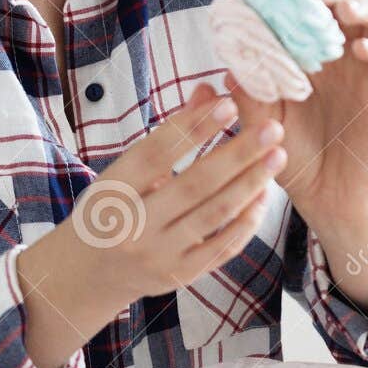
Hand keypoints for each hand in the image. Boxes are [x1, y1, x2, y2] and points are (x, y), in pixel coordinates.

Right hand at [71, 81, 287, 304]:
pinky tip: (263, 194)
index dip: (193, 128)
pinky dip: (246, 220)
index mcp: (113, 190)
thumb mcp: (125, 170)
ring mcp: (158, 254)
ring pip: (214, 214)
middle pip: (194, 184)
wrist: (90, 273)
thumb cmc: (111, 208)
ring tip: (277, 156)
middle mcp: (134, 224)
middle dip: (238, 154)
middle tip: (271, 128)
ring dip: (251, 183)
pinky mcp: (179, 275)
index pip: (156, 153)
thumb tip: (207, 91)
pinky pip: (222, 247)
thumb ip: (168, 134)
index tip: (228, 103)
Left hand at [221, 0, 367, 235]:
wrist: (325, 199)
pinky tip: (358, 49)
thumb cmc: (293, 157)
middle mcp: (344, 53)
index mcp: (313, 50)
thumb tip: (227, 63)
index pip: (314, 1)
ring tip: (339, 8)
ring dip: (361, 5)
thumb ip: (248, 94)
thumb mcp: (261, 123)